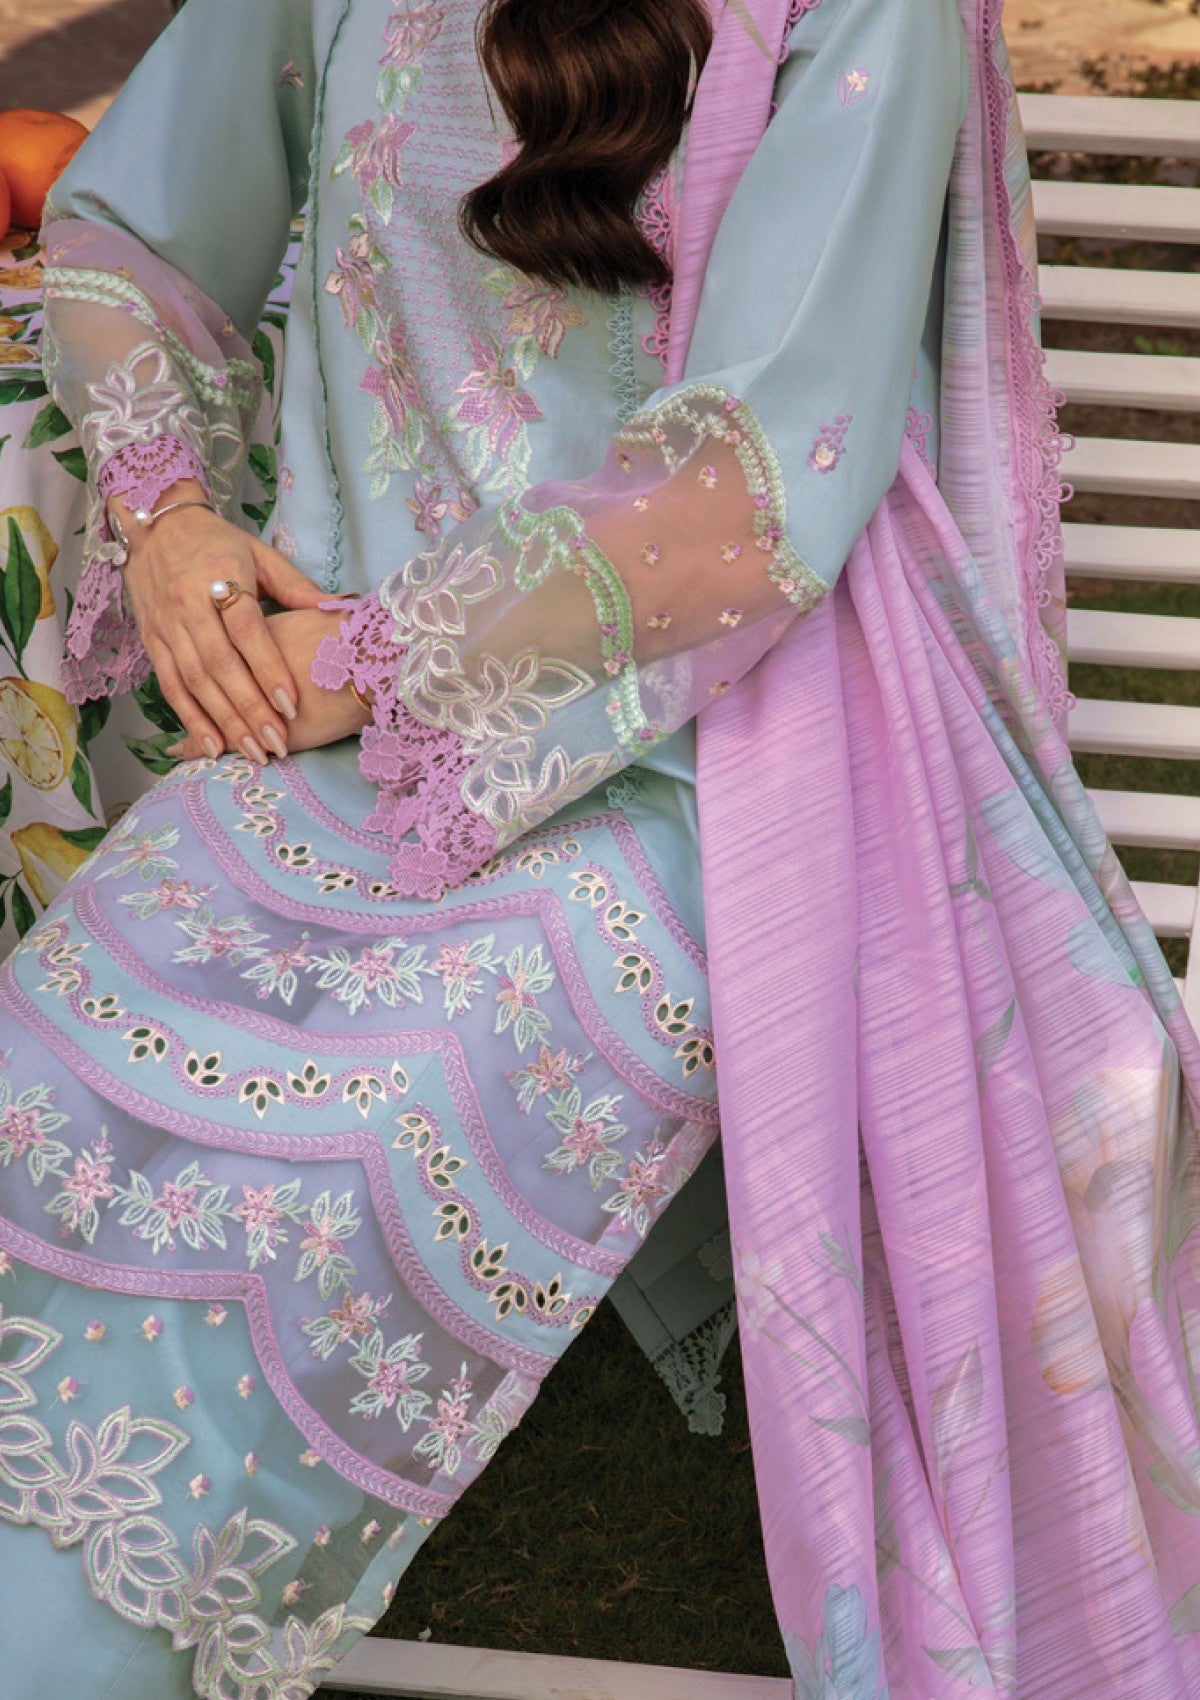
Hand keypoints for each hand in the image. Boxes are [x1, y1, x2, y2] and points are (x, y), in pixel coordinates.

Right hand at [117, 479, 348, 763]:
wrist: (155, 524)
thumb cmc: (219, 542)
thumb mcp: (260, 555)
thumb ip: (297, 587)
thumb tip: (342, 607)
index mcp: (221, 577)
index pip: (247, 631)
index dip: (269, 670)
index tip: (292, 704)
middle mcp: (189, 603)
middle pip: (219, 664)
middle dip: (249, 709)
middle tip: (276, 743)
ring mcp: (166, 623)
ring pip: (194, 680)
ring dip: (223, 721)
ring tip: (252, 751)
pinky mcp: (151, 639)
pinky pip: (169, 684)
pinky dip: (190, 718)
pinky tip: (212, 745)